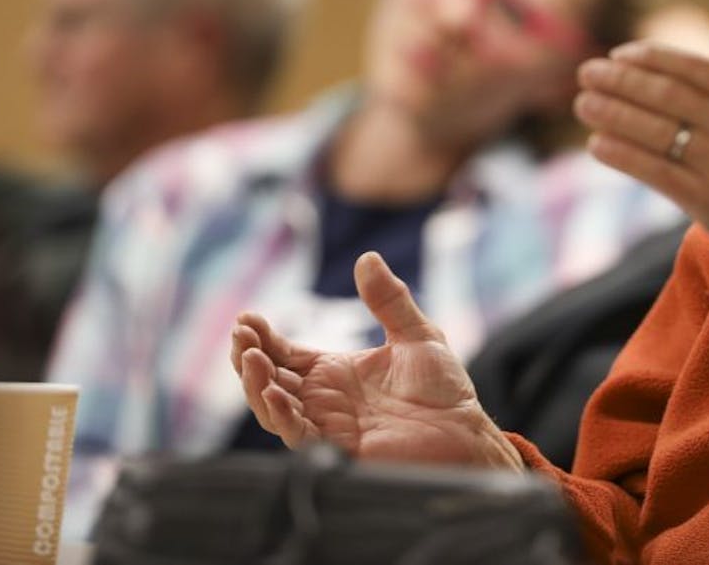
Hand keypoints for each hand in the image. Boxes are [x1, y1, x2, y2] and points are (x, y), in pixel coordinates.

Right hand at [230, 251, 523, 470]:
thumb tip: (367, 258)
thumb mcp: (416, 333)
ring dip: (257, 384)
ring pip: (276, 408)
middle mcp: (325, 400)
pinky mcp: (339, 450)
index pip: (285, 354)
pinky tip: (274, 393)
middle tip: (241, 335)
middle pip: (271, 379)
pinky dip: (283, 416)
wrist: (467, 430)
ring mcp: (329, 425)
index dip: (263, 338)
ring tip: (250, 357)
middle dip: (250, 358)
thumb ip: (389, 300)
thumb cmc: (445, 388)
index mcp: (335, 373)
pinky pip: (300, 436)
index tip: (247, 318)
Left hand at [574, 3, 708, 279]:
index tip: (618, 55)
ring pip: (655, 132)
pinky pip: (656, 172)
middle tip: (586, 73)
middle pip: (667, 95)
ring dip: (611, 114)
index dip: (650, 58)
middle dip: (620, 81)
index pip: (692, 67)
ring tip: (583, 103)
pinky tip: (597, 144)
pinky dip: (621, 155)